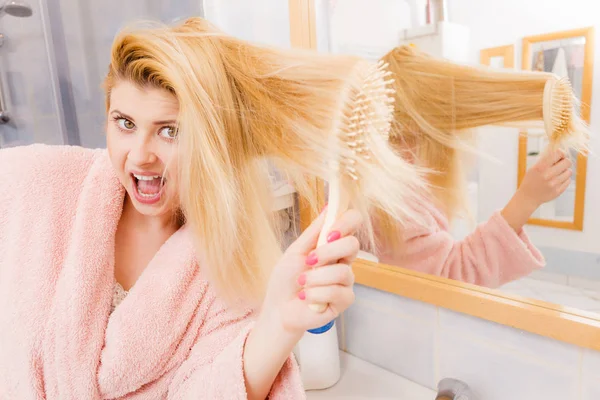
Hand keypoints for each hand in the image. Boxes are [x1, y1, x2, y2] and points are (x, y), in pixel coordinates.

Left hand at [261, 207, 362, 336]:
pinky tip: (306, 298)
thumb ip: (314, 232)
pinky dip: (316, 294)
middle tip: (309, 261)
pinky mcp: (344, 301)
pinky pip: (337, 292)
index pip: (352, 224)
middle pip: (353, 245)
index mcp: (332, 245)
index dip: (347, 222)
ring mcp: (346, 282)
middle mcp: (343, 261)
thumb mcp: (296, 251)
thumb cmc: (285, 280)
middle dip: (327, 252)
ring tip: (302, 283)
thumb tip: (328, 207)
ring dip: (316, 278)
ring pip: (342, 272)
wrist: (278, 309)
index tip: (330, 231)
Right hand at [518, 148, 572, 207]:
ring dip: (565, 171)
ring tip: (558, 174)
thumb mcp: (534, 168)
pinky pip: (568, 181)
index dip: (561, 153)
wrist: (528, 197)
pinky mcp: (558, 191)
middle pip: (567, 162)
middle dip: (565, 162)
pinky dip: (564, 179)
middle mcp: (548, 175)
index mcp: (540, 167)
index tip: (560, 155)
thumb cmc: (531, 180)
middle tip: (561, 164)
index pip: (559, 153)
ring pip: (569, 172)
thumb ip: (546, 160)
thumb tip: (560, 151)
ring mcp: (554, 184)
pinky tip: (557, 181)